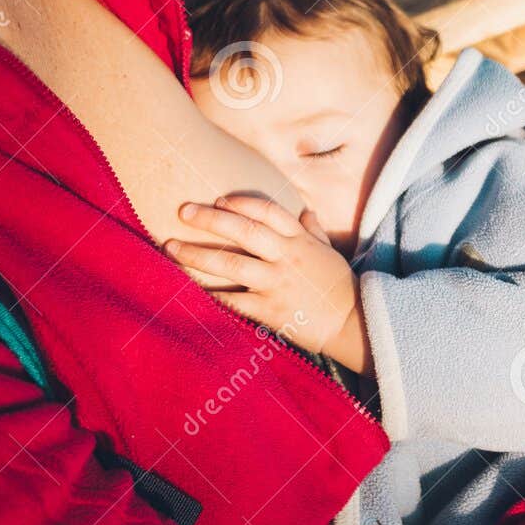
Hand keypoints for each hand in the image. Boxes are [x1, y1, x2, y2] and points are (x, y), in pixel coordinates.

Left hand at [163, 196, 370, 371]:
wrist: (353, 324)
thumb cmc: (340, 287)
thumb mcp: (330, 253)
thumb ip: (313, 231)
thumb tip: (306, 211)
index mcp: (300, 241)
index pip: (268, 211)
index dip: (241, 203)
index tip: (218, 199)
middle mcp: (286, 257)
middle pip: (243, 230)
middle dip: (209, 218)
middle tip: (182, 211)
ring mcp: (276, 283)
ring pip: (230, 263)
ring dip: (196, 254)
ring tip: (171, 247)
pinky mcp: (270, 310)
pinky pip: (233, 300)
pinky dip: (211, 294)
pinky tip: (190, 289)